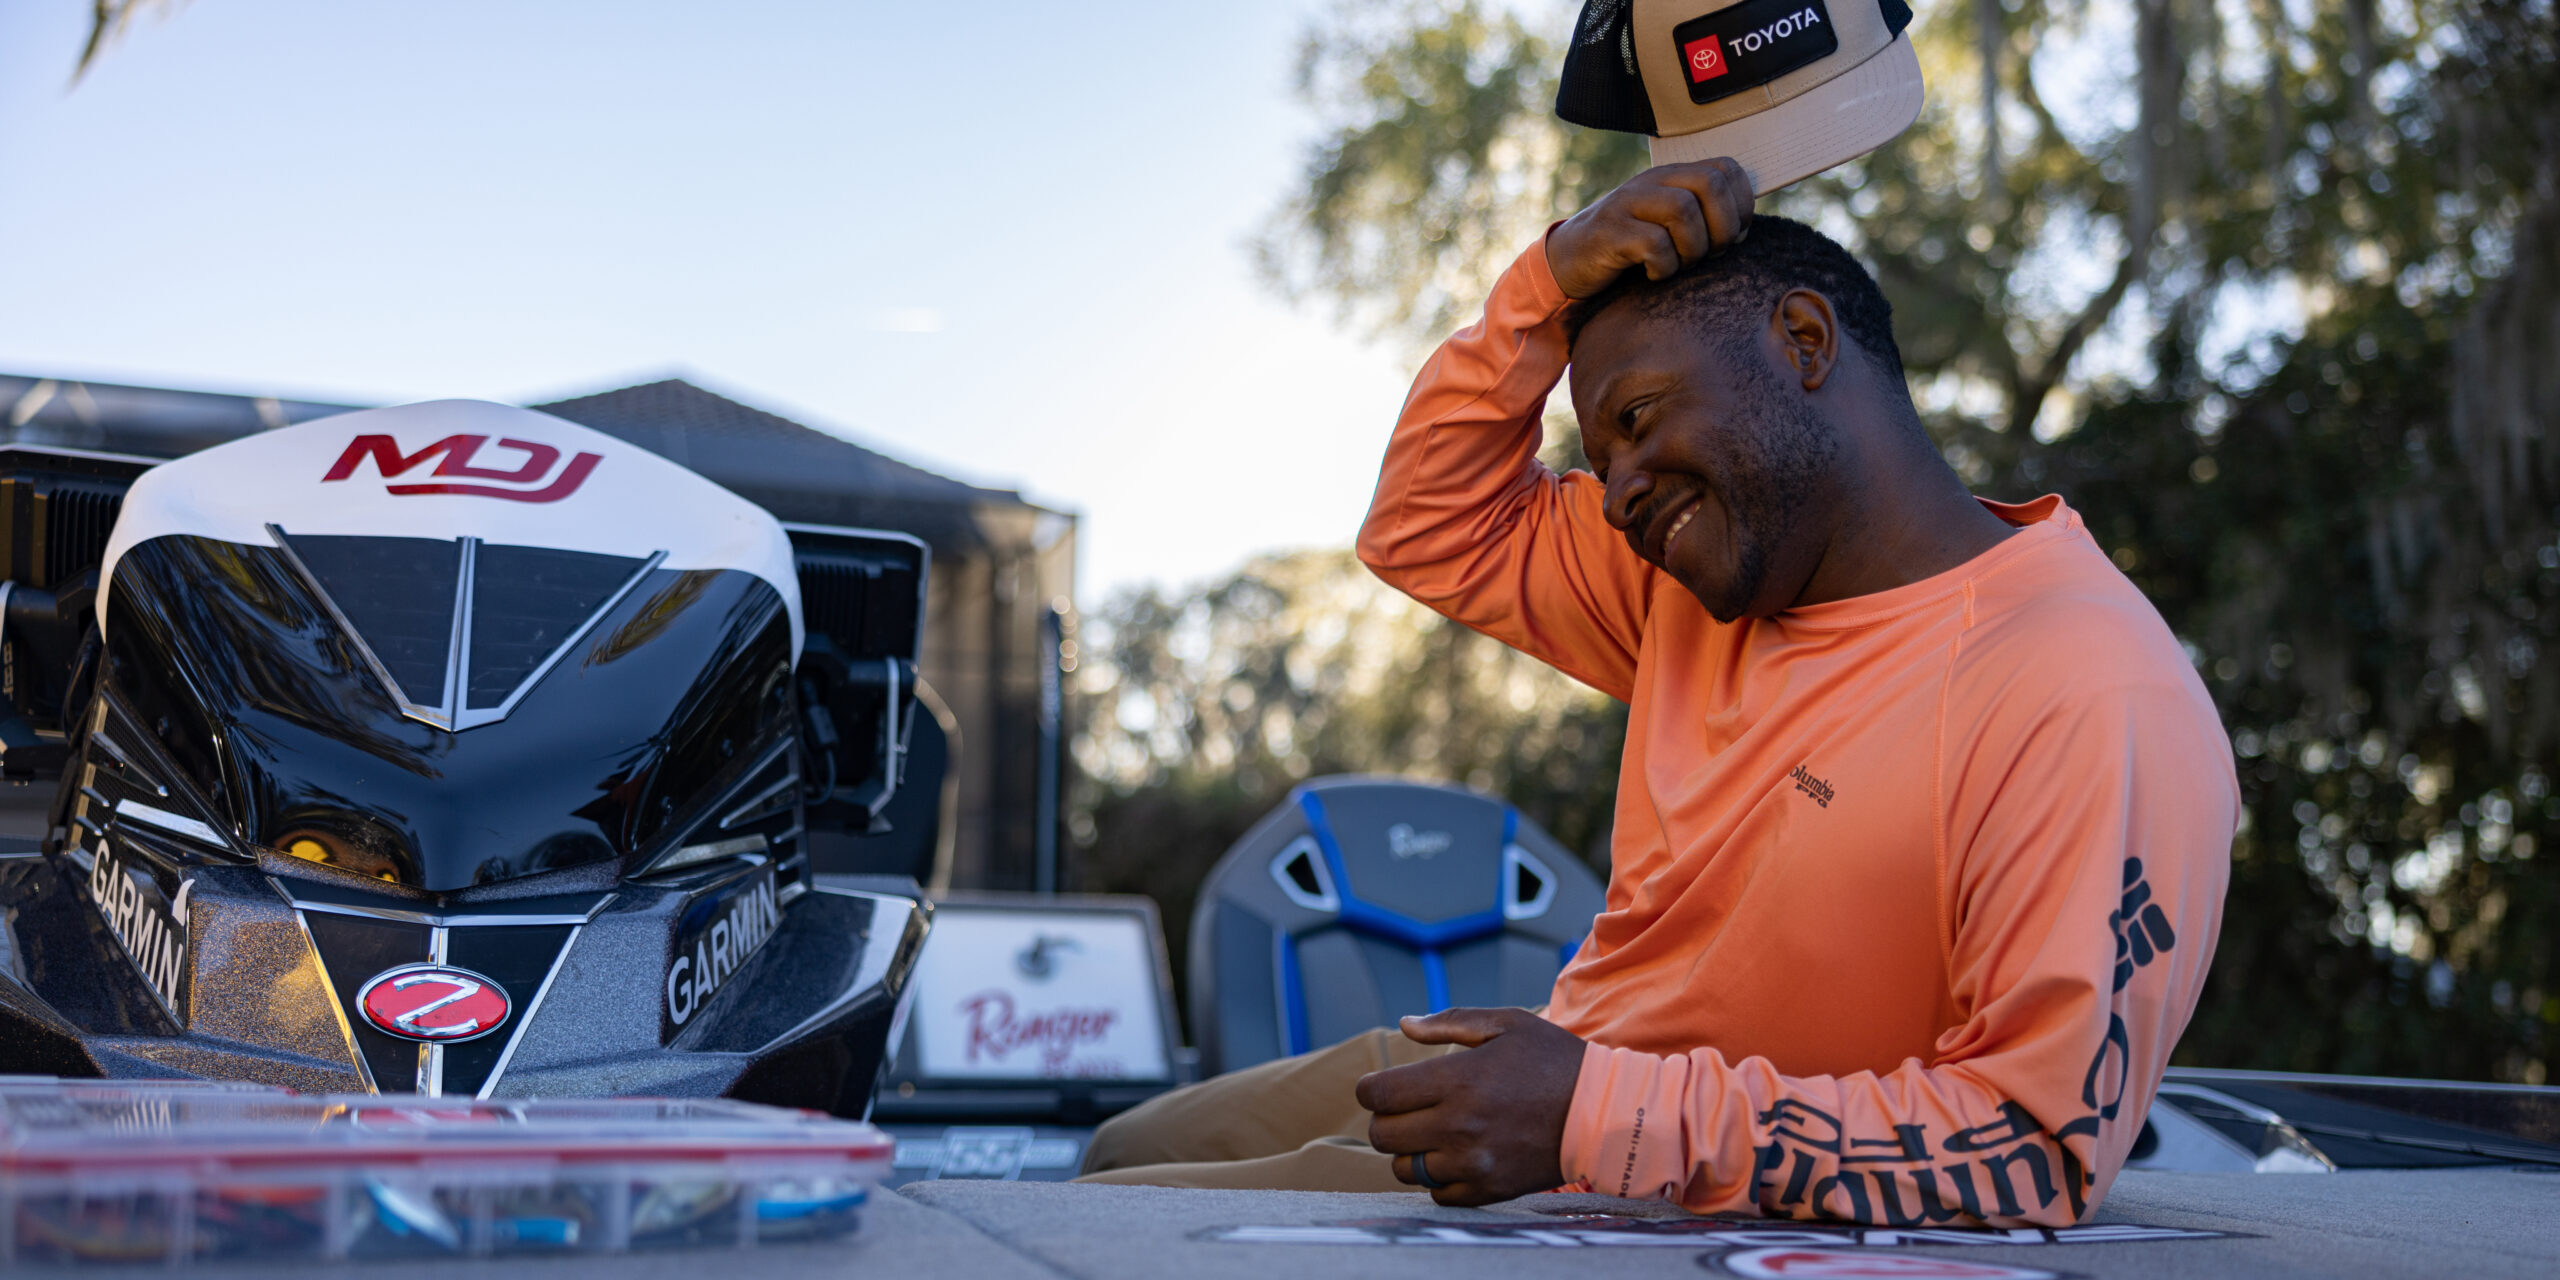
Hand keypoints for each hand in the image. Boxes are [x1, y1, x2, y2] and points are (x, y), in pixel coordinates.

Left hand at [1355, 1007, 1587, 1204]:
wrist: (1603, 1114)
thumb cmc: (1553, 1060)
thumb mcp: (1506, 1024)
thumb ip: (1449, 1022)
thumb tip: (1404, 1024)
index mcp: (1458, 1080)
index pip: (1377, 1095)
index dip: (1371, 1089)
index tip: (1384, 1086)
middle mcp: (1459, 1125)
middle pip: (1381, 1135)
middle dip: (1386, 1119)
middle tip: (1409, 1109)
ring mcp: (1472, 1163)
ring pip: (1404, 1169)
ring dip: (1410, 1151)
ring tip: (1434, 1133)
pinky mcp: (1488, 1190)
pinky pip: (1437, 1194)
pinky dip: (1439, 1177)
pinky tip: (1458, 1155)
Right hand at [1544, 157, 1754, 298]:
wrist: (1569, 261)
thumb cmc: (1629, 248)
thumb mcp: (1666, 224)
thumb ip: (1700, 216)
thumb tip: (1742, 228)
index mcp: (1671, 176)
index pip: (1725, 169)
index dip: (1742, 204)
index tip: (1734, 235)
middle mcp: (1651, 182)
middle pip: (1709, 184)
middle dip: (1723, 226)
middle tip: (1711, 254)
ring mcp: (1628, 203)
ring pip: (1683, 210)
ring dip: (1694, 248)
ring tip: (1681, 264)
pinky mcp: (1609, 231)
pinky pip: (1653, 244)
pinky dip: (1664, 267)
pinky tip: (1654, 274)